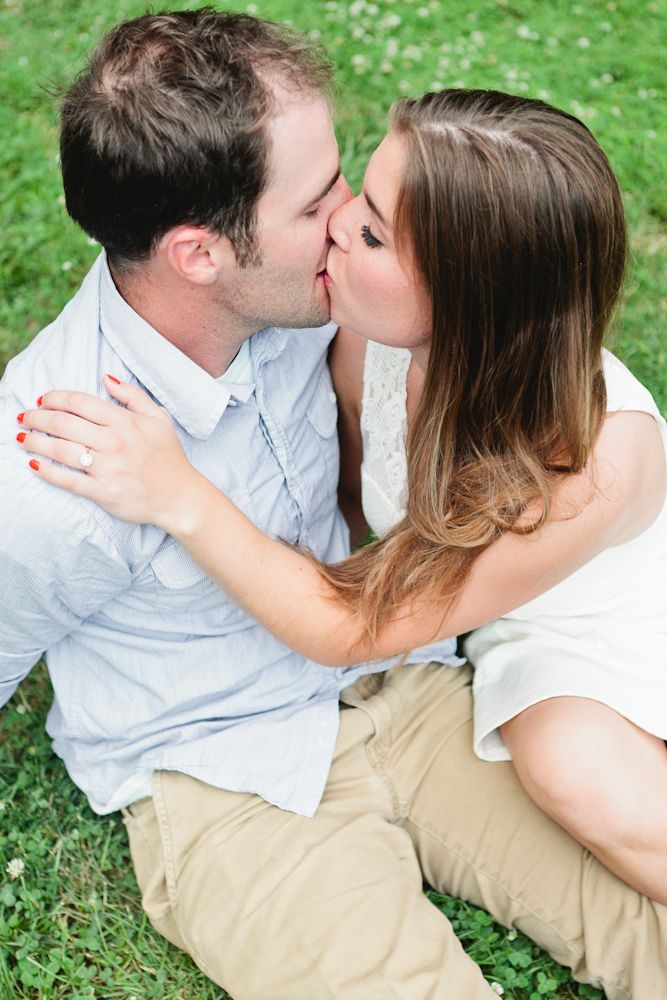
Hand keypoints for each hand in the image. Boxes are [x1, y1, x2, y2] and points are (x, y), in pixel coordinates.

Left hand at [16, 375, 199, 531]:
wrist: (180, 497)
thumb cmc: (169, 457)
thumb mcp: (159, 418)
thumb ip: (133, 396)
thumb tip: (106, 378)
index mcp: (125, 422)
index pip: (79, 403)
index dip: (55, 398)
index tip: (42, 400)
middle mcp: (114, 442)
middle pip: (63, 423)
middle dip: (37, 418)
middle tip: (24, 418)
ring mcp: (107, 468)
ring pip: (60, 449)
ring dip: (35, 441)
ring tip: (22, 438)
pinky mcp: (103, 492)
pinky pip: (67, 480)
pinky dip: (47, 471)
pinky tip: (34, 464)